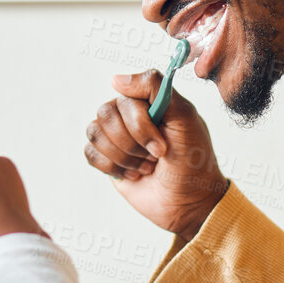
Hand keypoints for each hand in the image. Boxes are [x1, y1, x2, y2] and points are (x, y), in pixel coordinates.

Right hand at [84, 71, 229, 239]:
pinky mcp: (106, 158)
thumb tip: (115, 79)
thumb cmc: (193, 160)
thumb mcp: (185, 118)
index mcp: (148, 100)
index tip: (162, 146)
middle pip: (106, 113)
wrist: (188, 202)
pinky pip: (90, 153)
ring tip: (146, 167)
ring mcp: (116, 136)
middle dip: (132, 143)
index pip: (126, 95)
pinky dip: (112, 167)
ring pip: (94, 132)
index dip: (140, 123)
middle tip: (156, 157)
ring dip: (124, 156)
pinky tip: (133, 175)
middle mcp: (129, 114)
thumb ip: (157, 88)